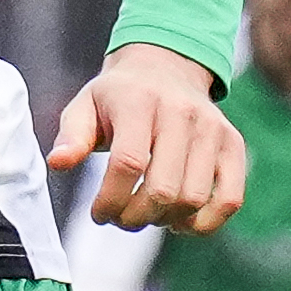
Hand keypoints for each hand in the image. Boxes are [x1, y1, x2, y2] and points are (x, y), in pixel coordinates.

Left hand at [54, 45, 242, 233]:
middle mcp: (181, 113)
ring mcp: (212, 129)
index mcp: (139, 102)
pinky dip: (205, 223)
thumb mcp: (84, 106)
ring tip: (145, 215)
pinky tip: (180, 222)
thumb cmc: (118, 97)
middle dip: (134, 217)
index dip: (110, 199)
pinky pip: (230, 199)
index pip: (128, 163)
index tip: (98, 213)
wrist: (164, 68)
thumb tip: (58, 164)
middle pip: (163, 188)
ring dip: (164, 221)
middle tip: (120, 218)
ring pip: (193, 199)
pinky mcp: (232, 145)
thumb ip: (71, 136)